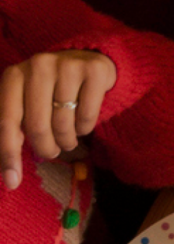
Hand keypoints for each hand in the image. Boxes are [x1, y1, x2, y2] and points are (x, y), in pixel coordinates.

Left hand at [1, 50, 116, 189]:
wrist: (87, 60)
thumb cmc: (50, 90)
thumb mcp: (25, 103)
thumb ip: (12, 131)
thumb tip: (8, 176)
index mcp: (13, 76)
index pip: (7, 122)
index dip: (8, 154)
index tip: (12, 183)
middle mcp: (38, 65)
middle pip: (37, 126)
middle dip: (46, 148)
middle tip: (52, 152)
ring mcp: (67, 65)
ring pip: (64, 123)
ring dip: (67, 140)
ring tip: (68, 138)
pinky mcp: (94, 70)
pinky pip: (88, 116)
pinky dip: (85, 128)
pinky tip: (82, 123)